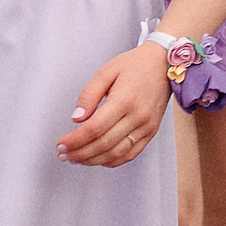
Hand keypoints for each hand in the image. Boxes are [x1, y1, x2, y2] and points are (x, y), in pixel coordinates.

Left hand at [58, 41, 173, 166]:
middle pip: (103, 144)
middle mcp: (138, 116)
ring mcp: (146, 126)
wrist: (165, 64)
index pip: (94, 128)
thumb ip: (89, 94)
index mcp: (124, 100)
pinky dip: (112, 161)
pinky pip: (130, 154)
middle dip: (79, 153)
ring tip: (76, 159)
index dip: (74, 140)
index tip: (60, 144)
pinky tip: (97, 159)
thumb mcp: (107, 71)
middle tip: (63, 155)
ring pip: (116, 153)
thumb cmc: (135, 65)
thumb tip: (77, 118)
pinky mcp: (151, 131)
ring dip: (93, 160)